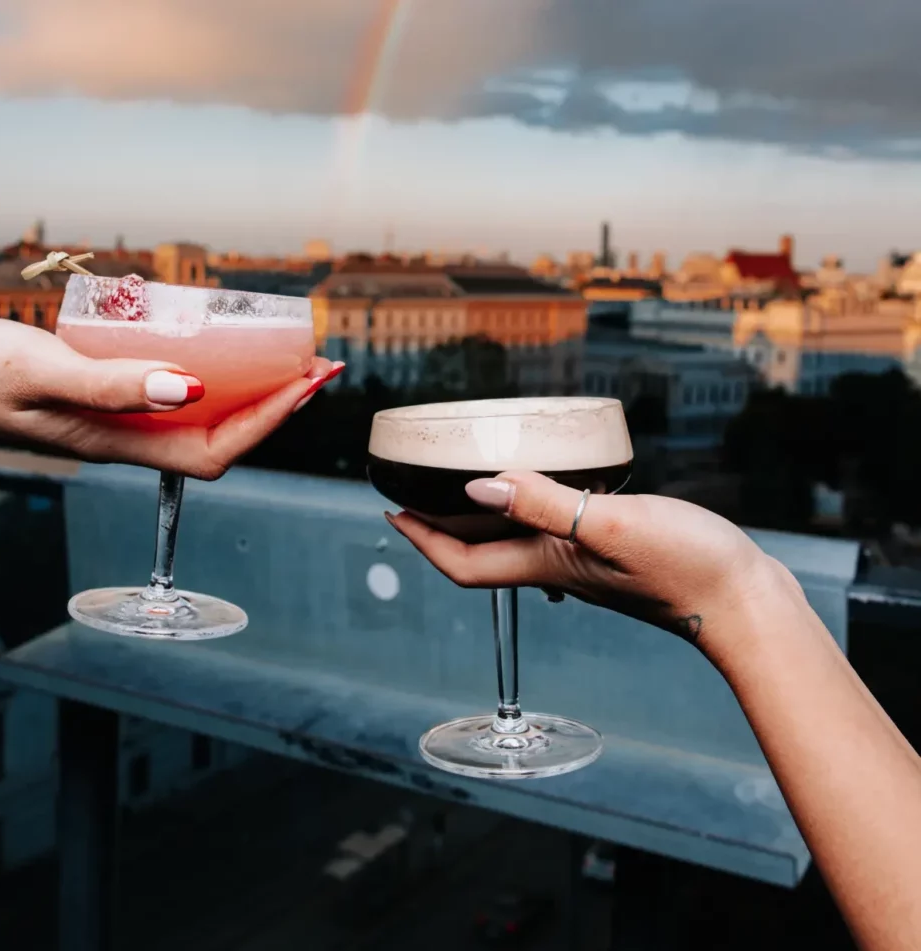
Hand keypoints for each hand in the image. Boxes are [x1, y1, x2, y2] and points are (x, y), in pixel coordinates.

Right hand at [0, 318, 339, 479]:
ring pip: (198, 413)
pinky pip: (167, 390)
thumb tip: (192, 390)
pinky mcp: (98, 394)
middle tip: (315, 360)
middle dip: (275, 403)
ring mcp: (113, 417)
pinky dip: (203, 370)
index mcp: (119, 441)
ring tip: (282, 352)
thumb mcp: (40, 371)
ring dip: (246, 387)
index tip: (310, 380)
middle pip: (220, 433)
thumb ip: (110, 384)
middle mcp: (125, 436)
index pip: (217, 448)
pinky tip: (211, 342)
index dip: (271, 419)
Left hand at [387, 470, 798, 651]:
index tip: (390, 510)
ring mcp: (581, 562)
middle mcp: (554, 566)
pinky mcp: (610, 551)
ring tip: (466, 475)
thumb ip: (544, 504)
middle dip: (440, 521)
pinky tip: (542, 482)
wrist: (744, 600)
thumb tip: (477, 489)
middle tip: (417, 483)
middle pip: (479, 549)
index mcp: (545, 563)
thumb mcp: (609, 526)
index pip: (461, 562)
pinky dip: (531, 504)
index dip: (420, 539)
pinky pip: (551, 528)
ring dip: (482, 511)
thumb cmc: (685, 566)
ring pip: (514, 538)